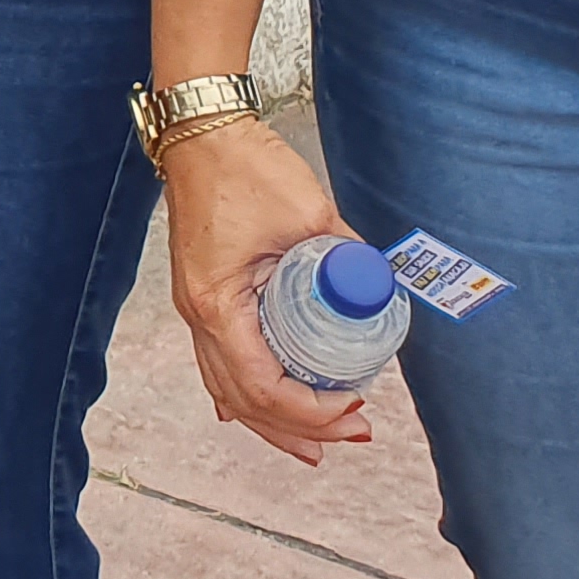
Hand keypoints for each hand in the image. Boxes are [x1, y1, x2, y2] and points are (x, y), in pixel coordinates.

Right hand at [164, 121, 379, 463]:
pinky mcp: (203, 293)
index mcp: (218, 303)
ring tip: (313, 447)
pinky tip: (257, 411)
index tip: (356, 402)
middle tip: (352, 433)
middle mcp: (198, 313)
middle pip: (243, 399)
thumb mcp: (309, 213)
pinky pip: (218, 363)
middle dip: (298, 428)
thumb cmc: (243, 167)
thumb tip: (384, 289)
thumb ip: (347, 255)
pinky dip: (244, 395)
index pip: (263, 385)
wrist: (201, 131)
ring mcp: (195, 305)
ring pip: (226, 387)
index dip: (311, 410)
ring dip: (270, 421)